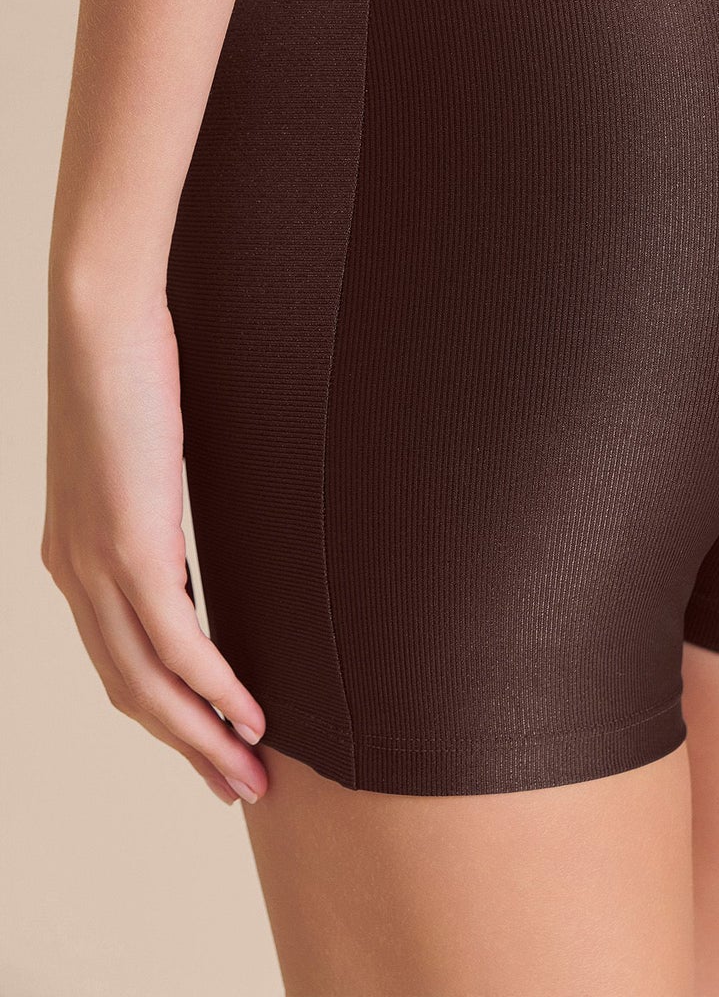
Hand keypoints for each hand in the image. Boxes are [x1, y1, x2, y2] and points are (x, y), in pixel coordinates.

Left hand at [42, 285, 266, 804]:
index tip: (212, 743)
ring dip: (204, 740)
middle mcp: (75, 576)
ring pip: (149, 686)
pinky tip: (251, 715)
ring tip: (252, 773)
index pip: (118, 662)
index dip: (166, 714)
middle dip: (188, 750)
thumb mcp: (143, 455)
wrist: (101, 323)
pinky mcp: (129, 551)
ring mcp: (97, 569)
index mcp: (74, 557)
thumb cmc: (130, 371)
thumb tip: (200, 540)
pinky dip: (215, 690)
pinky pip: (177, 645)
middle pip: (131, 693)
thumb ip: (159, 507)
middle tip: (238, 787)